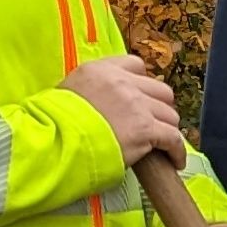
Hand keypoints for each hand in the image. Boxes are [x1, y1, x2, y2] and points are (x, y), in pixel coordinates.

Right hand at [63, 56, 184, 163]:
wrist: (50, 142)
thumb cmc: (51, 124)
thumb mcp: (66, 92)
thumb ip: (91, 90)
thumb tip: (104, 101)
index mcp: (100, 70)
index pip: (136, 65)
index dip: (142, 83)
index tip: (140, 98)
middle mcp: (122, 83)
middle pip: (160, 90)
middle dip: (159, 107)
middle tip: (153, 123)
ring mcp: (136, 105)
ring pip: (170, 114)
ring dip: (167, 129)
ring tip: (160, 144)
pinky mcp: (145, 129)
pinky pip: (173, 138)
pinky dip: (176, 151)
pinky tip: (174, 161)